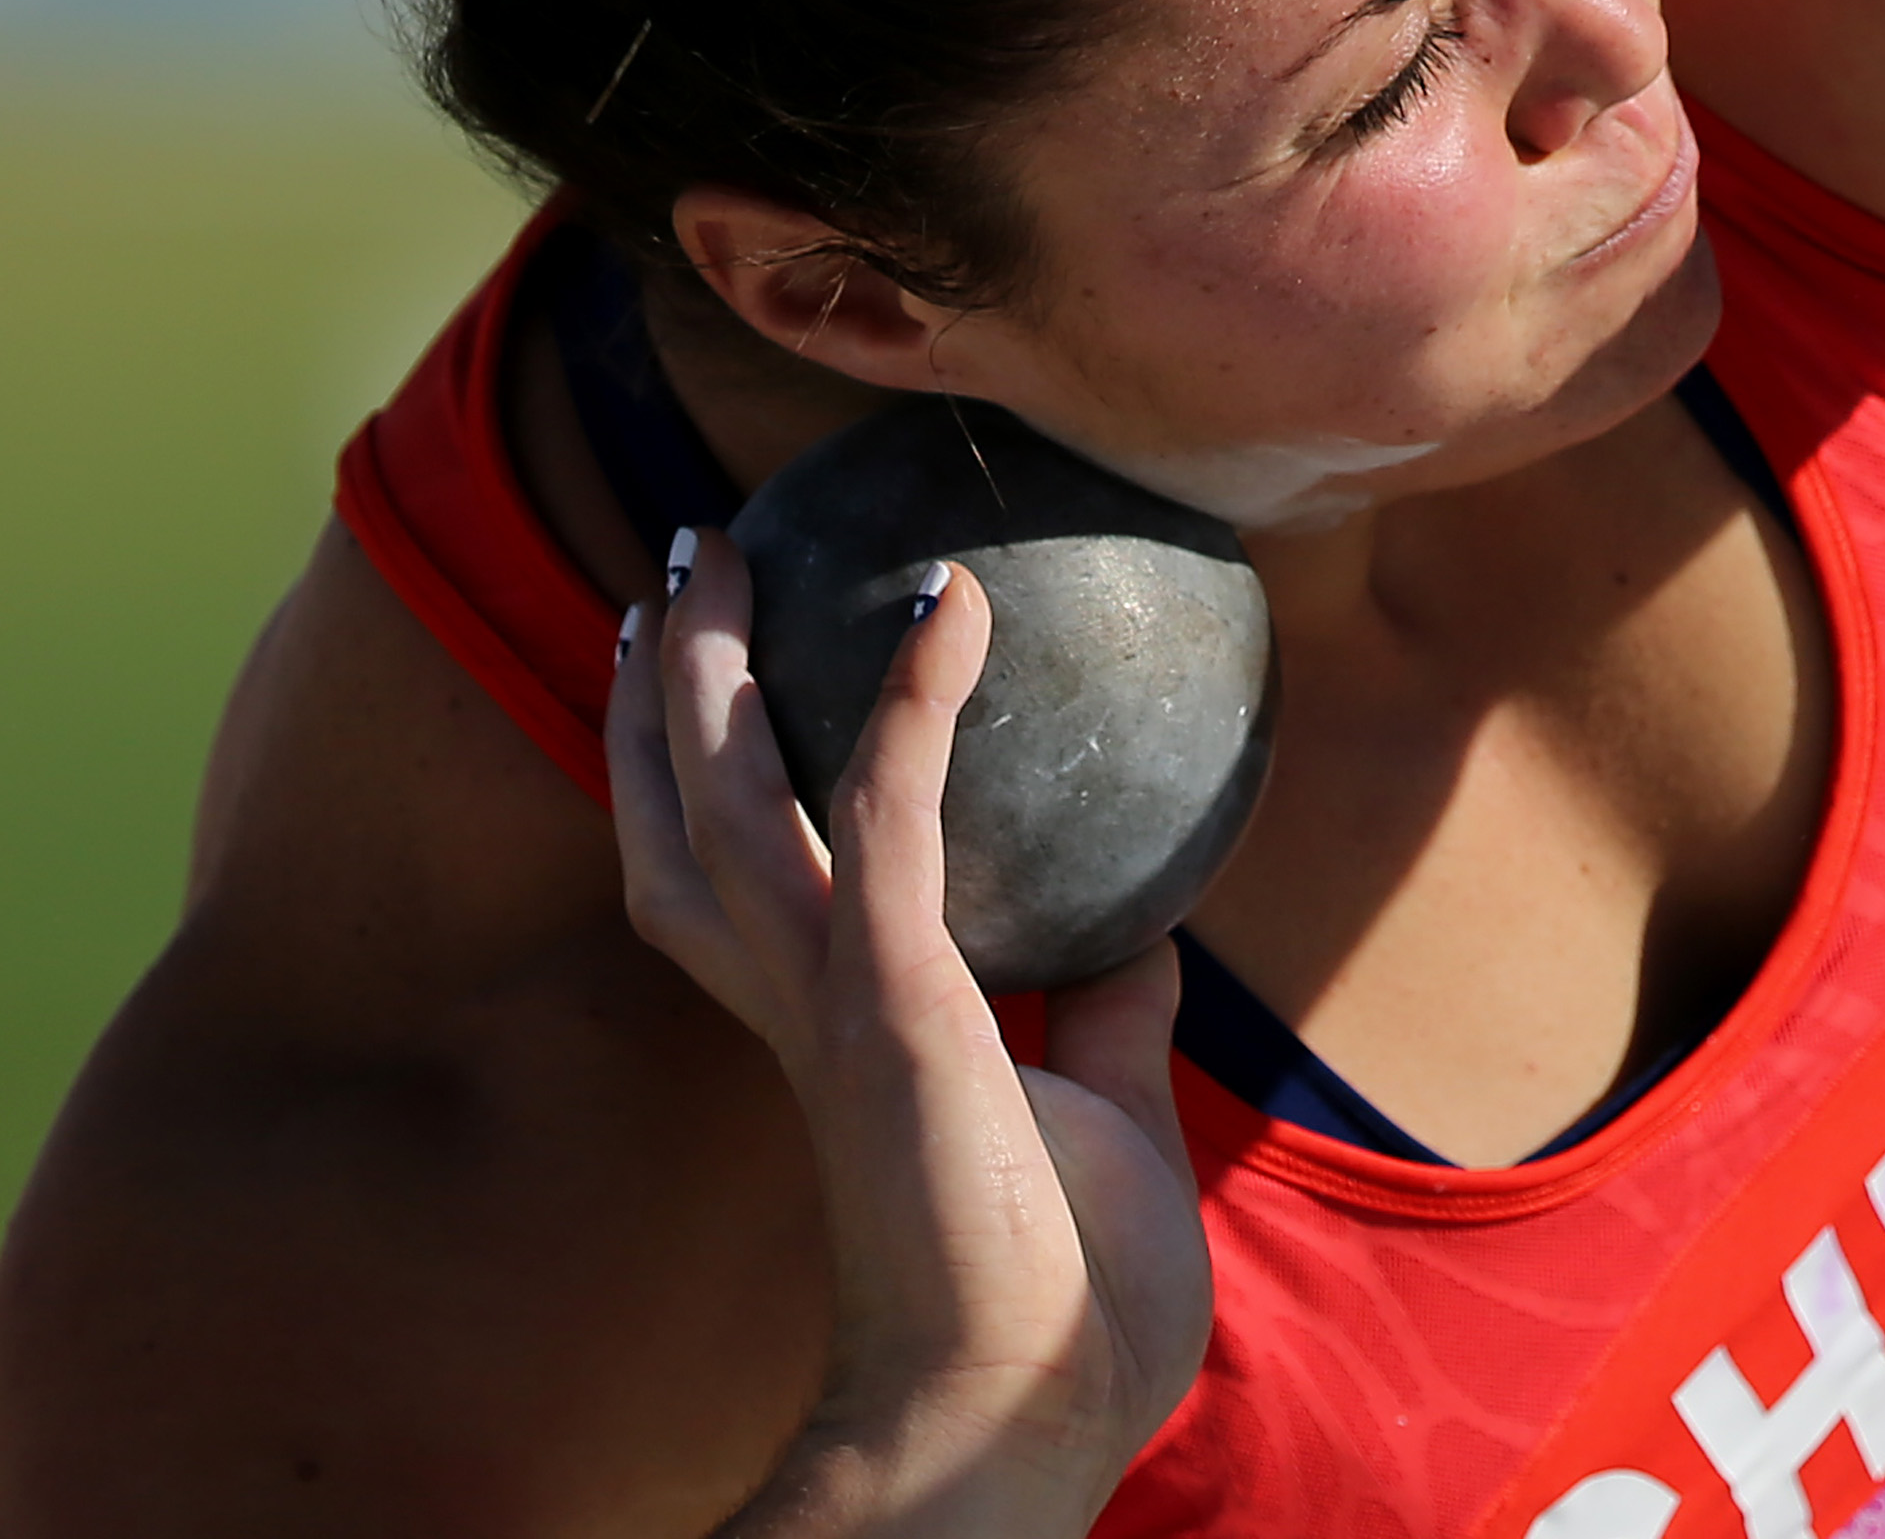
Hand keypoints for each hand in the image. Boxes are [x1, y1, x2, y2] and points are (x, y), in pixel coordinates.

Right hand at [608, 536, 1212, 1536]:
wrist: (1020, 1416)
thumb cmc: (1058, 1302)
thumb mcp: (1103, 1119)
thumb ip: (1105, 1020)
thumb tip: (1146, 934)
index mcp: (835, 1031)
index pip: (724, 878)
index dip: (689, 775)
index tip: (689, 671)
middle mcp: (799, 1002)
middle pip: (677, 820)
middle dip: (655, 695)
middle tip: (674, 570)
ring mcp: (836, 999)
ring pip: (727, 797)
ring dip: (711, 667)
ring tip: (719, 550)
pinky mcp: (896, 1002)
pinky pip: (893, 812)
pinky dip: (914, 700)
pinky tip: (952, 606)